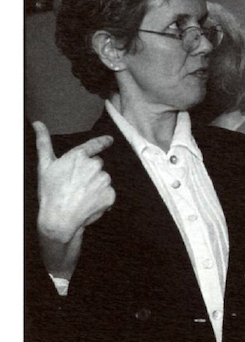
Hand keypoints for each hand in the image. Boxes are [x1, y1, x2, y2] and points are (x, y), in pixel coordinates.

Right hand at [34, 121, 114, 243]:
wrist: (60, 218)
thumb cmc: (50, 192)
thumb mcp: (45, 165)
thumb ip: (43, 142)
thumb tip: (37, 123)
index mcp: (79, 156)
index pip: (94, 145)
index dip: (102, 142)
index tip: (110, 139)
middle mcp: (94, 165)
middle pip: (97, 165)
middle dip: (89, 173)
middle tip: (75, 186)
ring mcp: (104, 181)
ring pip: (103, 180)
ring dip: (96, 186)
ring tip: (80, 196)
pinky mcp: (110, 195)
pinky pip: (108, 193)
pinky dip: (101, 198)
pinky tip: (88, 204)